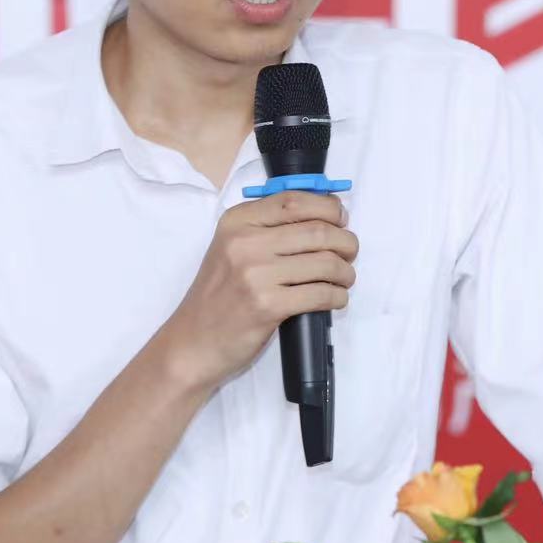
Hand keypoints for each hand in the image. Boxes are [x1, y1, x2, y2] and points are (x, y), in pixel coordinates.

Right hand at [164, 191, 357, 391]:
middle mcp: (244, 242)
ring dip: (345, 272)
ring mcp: (255, 275)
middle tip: (350, 253)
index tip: (340, 220)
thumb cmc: (218, 296)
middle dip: (345, 242)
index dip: (328, 208)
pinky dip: (337, 296)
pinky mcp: (267, 306)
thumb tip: (323, 218)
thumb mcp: (231, 249)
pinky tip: (335, 299)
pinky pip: (320, 294)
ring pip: (325, 262)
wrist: (192, 342)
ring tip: (344, 279)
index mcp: (237, 222)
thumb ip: (268, 229)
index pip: (294, 201)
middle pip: (317, 230)